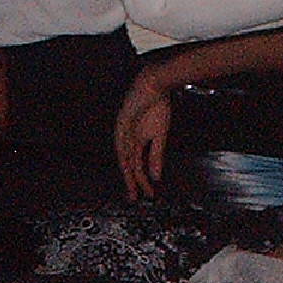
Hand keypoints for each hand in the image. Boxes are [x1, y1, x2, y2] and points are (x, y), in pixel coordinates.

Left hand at [114, 70, 176, 199]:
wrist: (155, 84)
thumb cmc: (157, 105)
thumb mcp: (159, 136)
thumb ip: (157, 156)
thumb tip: (156, 176)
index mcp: (134, 140)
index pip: (135, 164)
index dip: (140, 179)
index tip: (147, 192)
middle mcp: (127, 138)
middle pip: (126, 165)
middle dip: (131, 182)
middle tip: (134, 198)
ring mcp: (124, 131)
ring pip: (124, 158)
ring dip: (130, 175)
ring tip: (135, 189)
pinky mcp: (123, 123)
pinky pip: (125, 144)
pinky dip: (130, 158)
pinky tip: (134, 169)